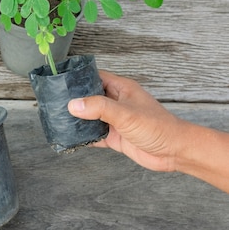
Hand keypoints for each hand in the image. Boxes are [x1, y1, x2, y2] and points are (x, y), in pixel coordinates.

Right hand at [67, 70, 185, 171]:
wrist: (174, 152)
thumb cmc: (159, 127)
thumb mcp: (126, 114)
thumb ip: (99, 108)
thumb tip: (74, 105)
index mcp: (121, 88)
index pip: (94, 77)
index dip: (78, 78)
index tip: (61, 82)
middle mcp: (116, 102)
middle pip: (89, 97)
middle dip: (74, 100)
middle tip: (54, 102)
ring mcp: (115, 120)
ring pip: (90, 116)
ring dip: (77, 119)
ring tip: (58, 119)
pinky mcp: (114, 136)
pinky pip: (93, 134)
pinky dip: (83, 136)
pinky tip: (72, 137)